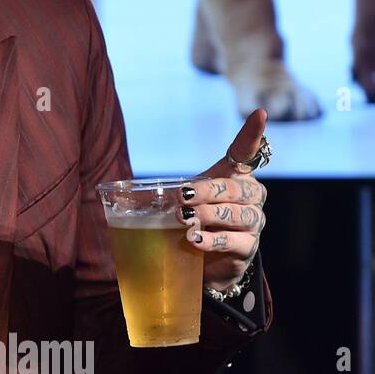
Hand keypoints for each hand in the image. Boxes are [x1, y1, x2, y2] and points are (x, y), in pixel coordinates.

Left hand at [177, 108, 268, 291]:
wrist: (203, 260)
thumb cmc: (192, 219)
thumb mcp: (179, 199)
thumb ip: (160, 190)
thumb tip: (115, 192)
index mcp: (235, 176)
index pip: (246, 152)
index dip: (252, 134)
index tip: (260, 113)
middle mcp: (251, 196)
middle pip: (235, 188)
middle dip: (206, 191)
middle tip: (182, 197)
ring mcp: (253, 222)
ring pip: (237, 214)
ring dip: (209, 215)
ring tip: (185, 219)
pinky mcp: (247, 248)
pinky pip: (235, 241)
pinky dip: (213, 240)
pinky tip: (195, 239)